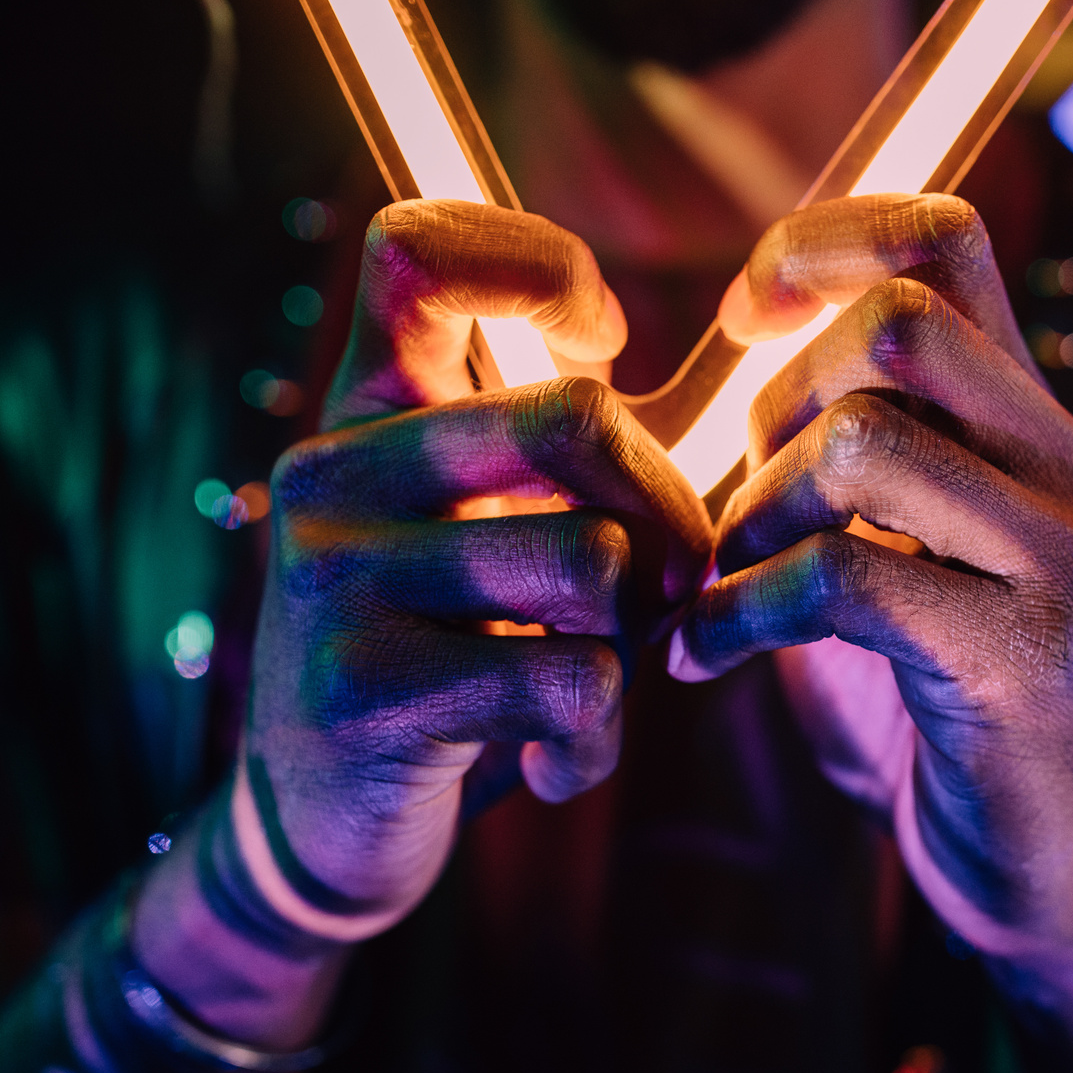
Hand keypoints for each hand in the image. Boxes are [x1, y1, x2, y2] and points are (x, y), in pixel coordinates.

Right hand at [249, 200, 711, 923]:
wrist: (325, 822)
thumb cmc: (451, 654)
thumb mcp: (492, 531)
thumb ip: (571, 453)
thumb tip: (748, 364)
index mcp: (367, 410)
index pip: (417, 250)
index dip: (538, 266)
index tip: (604, 341)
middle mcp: (332, 472)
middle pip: (574, 417)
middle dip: (669, 513)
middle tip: (669, 582)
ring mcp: (334, 578)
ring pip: (592, 561)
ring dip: (634, 639)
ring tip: (595, 678)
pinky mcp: (364, 690)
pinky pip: (572, 682)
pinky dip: (598, 738)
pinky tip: (554, 759)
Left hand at [674, 194, 1072, 958]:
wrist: (1030, 861)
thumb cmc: (930, 695)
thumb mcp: (888, 543)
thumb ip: (844, 447)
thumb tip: (738, 352)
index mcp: (1031, 419)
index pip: (947, 237)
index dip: (822, 244)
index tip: (745, 323)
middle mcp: (1066, 464)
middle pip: (894, 325)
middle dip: (771, 406)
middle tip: (740, 506)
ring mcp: (1058, 558)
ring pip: (862, 442)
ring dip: (751, 515)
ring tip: (724, 585)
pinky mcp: (1019, 657)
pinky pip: (844, 580)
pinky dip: (742, 613)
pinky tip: (708, 656)